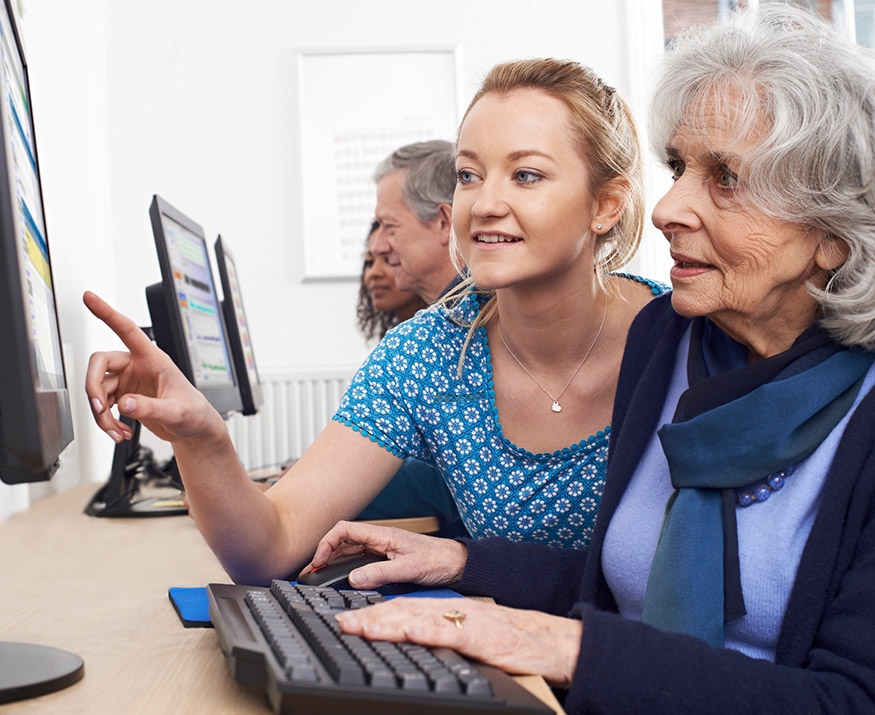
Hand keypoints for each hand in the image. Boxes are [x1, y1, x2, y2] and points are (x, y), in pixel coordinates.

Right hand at [82, 291, 224, 444]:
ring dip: (101, 414)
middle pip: (99, 363)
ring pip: (98, 390)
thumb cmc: (193, 413)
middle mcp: (137, 365)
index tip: (89, 298)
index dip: (107, 313)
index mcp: (153, 358)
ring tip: (117, 432)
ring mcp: (128, 381)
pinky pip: (103, 405)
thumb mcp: (176, 412)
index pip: (127, 329)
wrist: (194, 429)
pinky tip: (120, 432)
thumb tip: (125, 404)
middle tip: (100, 409)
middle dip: (93, 387)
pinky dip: (106, 421)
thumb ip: (151, 408)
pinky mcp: (124, 396)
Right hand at [301, 520, 467, 589]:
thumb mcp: (409, 569)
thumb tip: (354, 579)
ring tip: (317, 577)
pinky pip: (358, 562)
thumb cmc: (439, 560)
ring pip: (348, 552)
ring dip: (331, 562)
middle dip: (323, 555)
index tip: (318, 561)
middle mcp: (378, 540)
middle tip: (309, 573)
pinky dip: (344, 568)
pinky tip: (338, 579)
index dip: (326, 543)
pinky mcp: (385, 560)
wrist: (457, 564)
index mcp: (382, 535)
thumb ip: (380, 574)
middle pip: (342, 542)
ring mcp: (381, 550)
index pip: (344, 531)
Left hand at [334, 597, 581, 687]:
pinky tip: (410, 633)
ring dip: (388, 623)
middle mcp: (450, 611)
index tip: (347, 621)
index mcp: (445, 612)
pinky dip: (429, 632)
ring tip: (361, 626)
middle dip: (369, 617)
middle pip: (402, 611)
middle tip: (341, 623)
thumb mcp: (464, 638)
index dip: (372, 614)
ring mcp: (463, 621)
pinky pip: (450, 632)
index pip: (401, 611)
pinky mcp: (479, 636)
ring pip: (419, 618)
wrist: (544, 639)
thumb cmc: (506, 641)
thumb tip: (408, 642)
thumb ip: (438, 637)